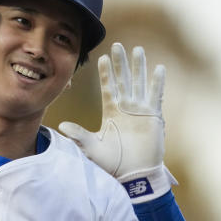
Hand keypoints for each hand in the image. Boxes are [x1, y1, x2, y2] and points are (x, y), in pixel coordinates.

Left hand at [58, 43, 175, 201]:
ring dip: (139, 67)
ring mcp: (140, 111)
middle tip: (118, 45)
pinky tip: (159, 68)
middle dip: (121, 63)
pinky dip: (157, 82)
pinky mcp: (153, 117)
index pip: (108, 87)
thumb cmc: (112, 163)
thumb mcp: (92, 147)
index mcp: (111, 112)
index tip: (103, 57)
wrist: (133, 174)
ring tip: (138, 49)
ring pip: (140, 83)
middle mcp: (126, 108)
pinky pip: (156, 96)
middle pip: (124, 80)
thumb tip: (61, 126)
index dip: (106, 73)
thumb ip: (78, 135)